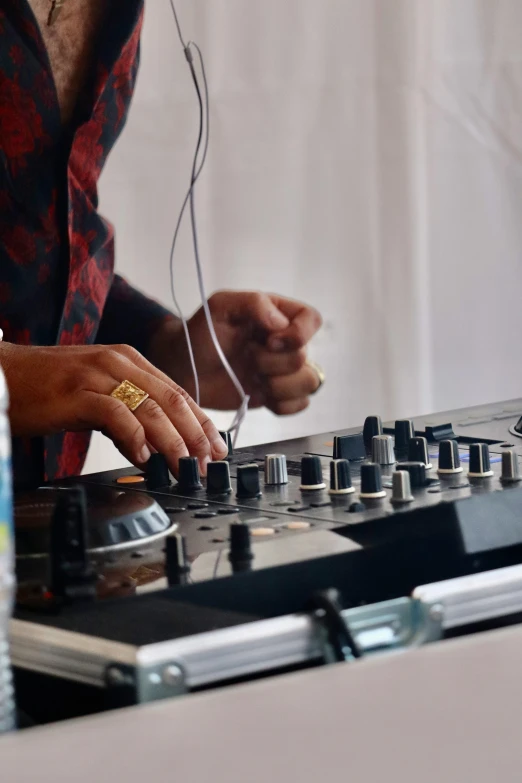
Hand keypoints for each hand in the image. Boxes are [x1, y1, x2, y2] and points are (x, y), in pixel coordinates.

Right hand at [0, 342, 227, 474]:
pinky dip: (134, 435)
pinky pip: (115, 413)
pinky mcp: (77, 392)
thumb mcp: (96, 398)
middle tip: (209, 463)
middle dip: (196, 434)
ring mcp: (97, 374)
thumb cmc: (46, 388)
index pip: (177, 393)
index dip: (201, 422)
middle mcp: (118, 362)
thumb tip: (155, 448)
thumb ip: (127, 417)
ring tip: (186, 466)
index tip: (217, 448)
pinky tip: (144, 457)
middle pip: (172, 400)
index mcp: (128, 360)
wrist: (1, 373)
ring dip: (174, 441)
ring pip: (150, 406)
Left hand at [149, 291, 322, 413]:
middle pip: (304, 357)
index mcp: (278, 315)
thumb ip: (254, 303)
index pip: (311, 319)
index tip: (270, 341)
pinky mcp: (276, 395)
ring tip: (254, 379)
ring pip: (310, 382)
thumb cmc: (200, 333)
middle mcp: (285, 343)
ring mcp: (282, 371)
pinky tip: (259, 395)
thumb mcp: (220, 306)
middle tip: (247, 359)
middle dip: (272, 363)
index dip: (299, 334)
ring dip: (280, 386)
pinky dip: (282, 405)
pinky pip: (300, 405)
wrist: (183, 368)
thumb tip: (281, 324)